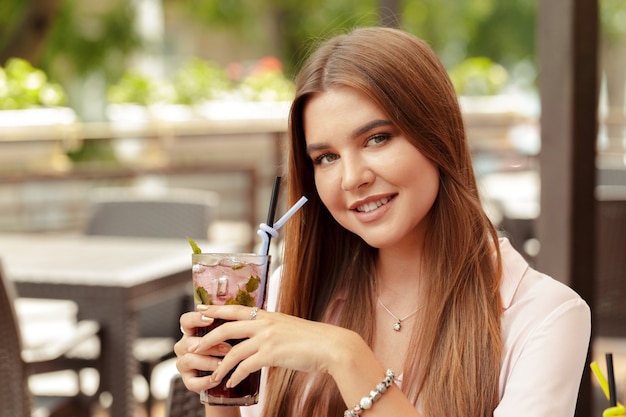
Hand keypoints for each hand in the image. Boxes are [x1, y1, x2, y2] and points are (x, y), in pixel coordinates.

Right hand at [174, 308, 232, 392]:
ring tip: (224, 364)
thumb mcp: (228, 334)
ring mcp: (184, 364)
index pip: (186, 321)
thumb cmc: (230, 346)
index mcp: (192, 331)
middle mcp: (184, 346)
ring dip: (208, 362)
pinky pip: (192, 382)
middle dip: (209, 345)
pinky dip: (205, 381)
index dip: (195, 319)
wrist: (231, 372)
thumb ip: (227, 325)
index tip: (211, 319)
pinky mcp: (188, 380)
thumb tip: (238, 315)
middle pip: (187, 342)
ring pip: (188, 360)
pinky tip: (218, 379)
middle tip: (227, 348)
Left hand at [188, 304, 365, 388]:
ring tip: (212, 375)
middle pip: (226, 327)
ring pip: (233, 350)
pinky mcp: (271, 354)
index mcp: (267, 314)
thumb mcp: (288, 327)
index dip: (216, 310)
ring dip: (219, 365)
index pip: (236, 309)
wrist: (331, 346)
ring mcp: (267, 338)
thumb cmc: (312, 339)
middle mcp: (264, 323)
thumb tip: (262, 337)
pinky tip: (231, 382)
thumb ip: (272, 329)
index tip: (200, 311)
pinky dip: (235, 375)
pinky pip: (245, 366)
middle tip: (192, 348)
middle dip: (207, 339)